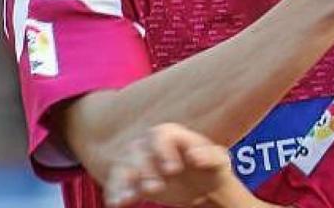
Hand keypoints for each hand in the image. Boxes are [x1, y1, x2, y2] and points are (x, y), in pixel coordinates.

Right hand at [104, 123, 236, 207]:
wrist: (200, 186)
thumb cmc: (211, 169)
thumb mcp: (218, 162)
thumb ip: (210, 156)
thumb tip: (195, 156)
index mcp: (172, 133)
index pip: (161, 136)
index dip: (164, 151)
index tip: (173, 170)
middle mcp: (150, 142)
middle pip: (139, 151)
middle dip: (145, 170)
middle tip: (156, 188)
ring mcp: (137, 158)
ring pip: (123, 166)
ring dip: (124, 182)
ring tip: (129, 199)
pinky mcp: (130, 177)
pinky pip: (116, 181)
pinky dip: (115, 191)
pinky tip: (117, 203)